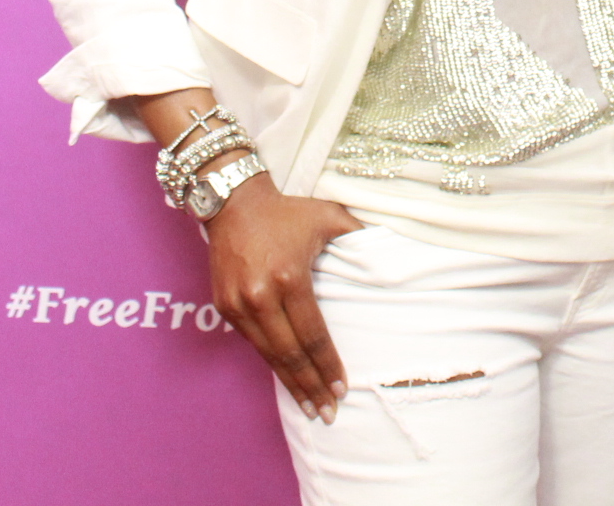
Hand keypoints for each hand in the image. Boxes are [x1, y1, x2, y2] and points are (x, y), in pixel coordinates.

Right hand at [202, 163, 362, 421]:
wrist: (232, 201)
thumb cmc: (286, 211)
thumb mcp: (328, 217)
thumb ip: (359, 235)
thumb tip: (389, 249)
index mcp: (289, 278)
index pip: (313, 334)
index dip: (327, 365)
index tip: (342, 388)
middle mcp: (260, 296)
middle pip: (290, 354)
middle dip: (310, 387)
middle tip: (328, 412)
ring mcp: (239, 304)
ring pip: (268, 355)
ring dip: (289, 383)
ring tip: (309, 406)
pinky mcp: (224, 306)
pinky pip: (252, 342)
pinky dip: (271, 362)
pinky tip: (287, 376)